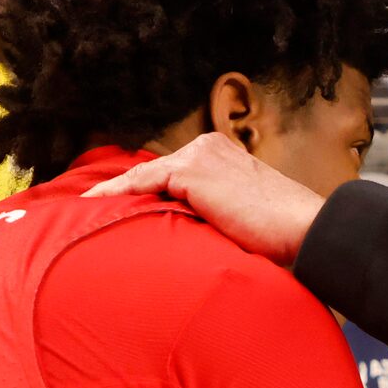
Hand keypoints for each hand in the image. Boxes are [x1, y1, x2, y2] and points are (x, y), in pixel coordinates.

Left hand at [86, 130, 325, 263]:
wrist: (305, 231)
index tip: (113, 201)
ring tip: (82, 205)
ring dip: (113, 192)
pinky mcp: (191, 172)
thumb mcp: (243, 220)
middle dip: (121, 188)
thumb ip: (214, 218)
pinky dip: (116, 193)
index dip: (139, 188)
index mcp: (222, 155)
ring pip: (144, 176)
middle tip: (88, 203)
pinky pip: (142, 183)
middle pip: (153, 171)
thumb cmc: (284, 237)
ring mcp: (200, 156)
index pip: (170, 172)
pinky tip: (93, 203)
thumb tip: (189, 240)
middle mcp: (209, 147)